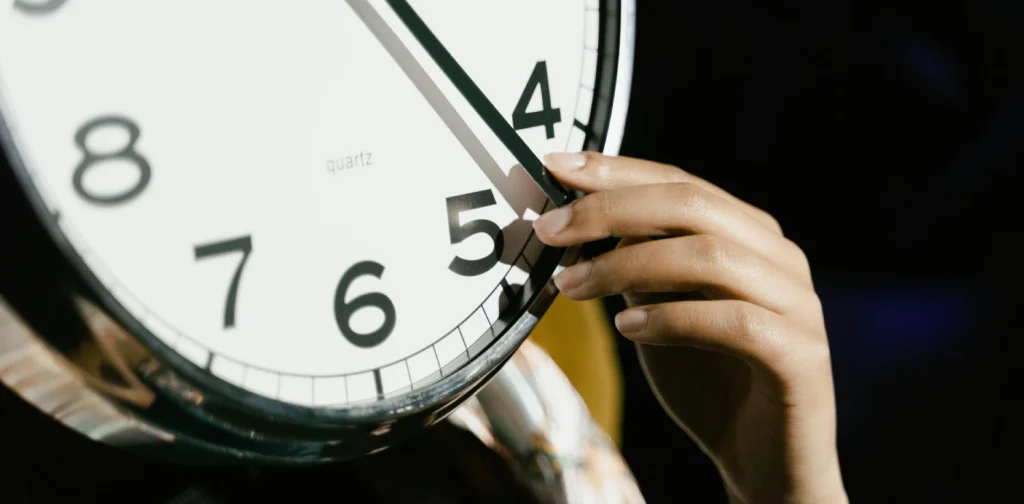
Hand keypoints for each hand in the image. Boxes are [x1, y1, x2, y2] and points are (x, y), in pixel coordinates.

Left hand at [533, 152, 847, 503]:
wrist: (763, 460)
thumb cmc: (707, 380)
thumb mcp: (658, 312)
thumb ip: (636, 266)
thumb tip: (580, 223)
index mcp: (749, 234)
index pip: (679, 182)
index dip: (616, 170)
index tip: (554, 167)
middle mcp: (779, 256)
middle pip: (692, 205)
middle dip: (610, 210)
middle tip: (549, 229)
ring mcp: (797, 303)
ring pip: (709, 256)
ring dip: (627, 265)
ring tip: (572, 287)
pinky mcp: (801, 355)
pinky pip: (733, 321)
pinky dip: (672, 318)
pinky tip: (627, 329)